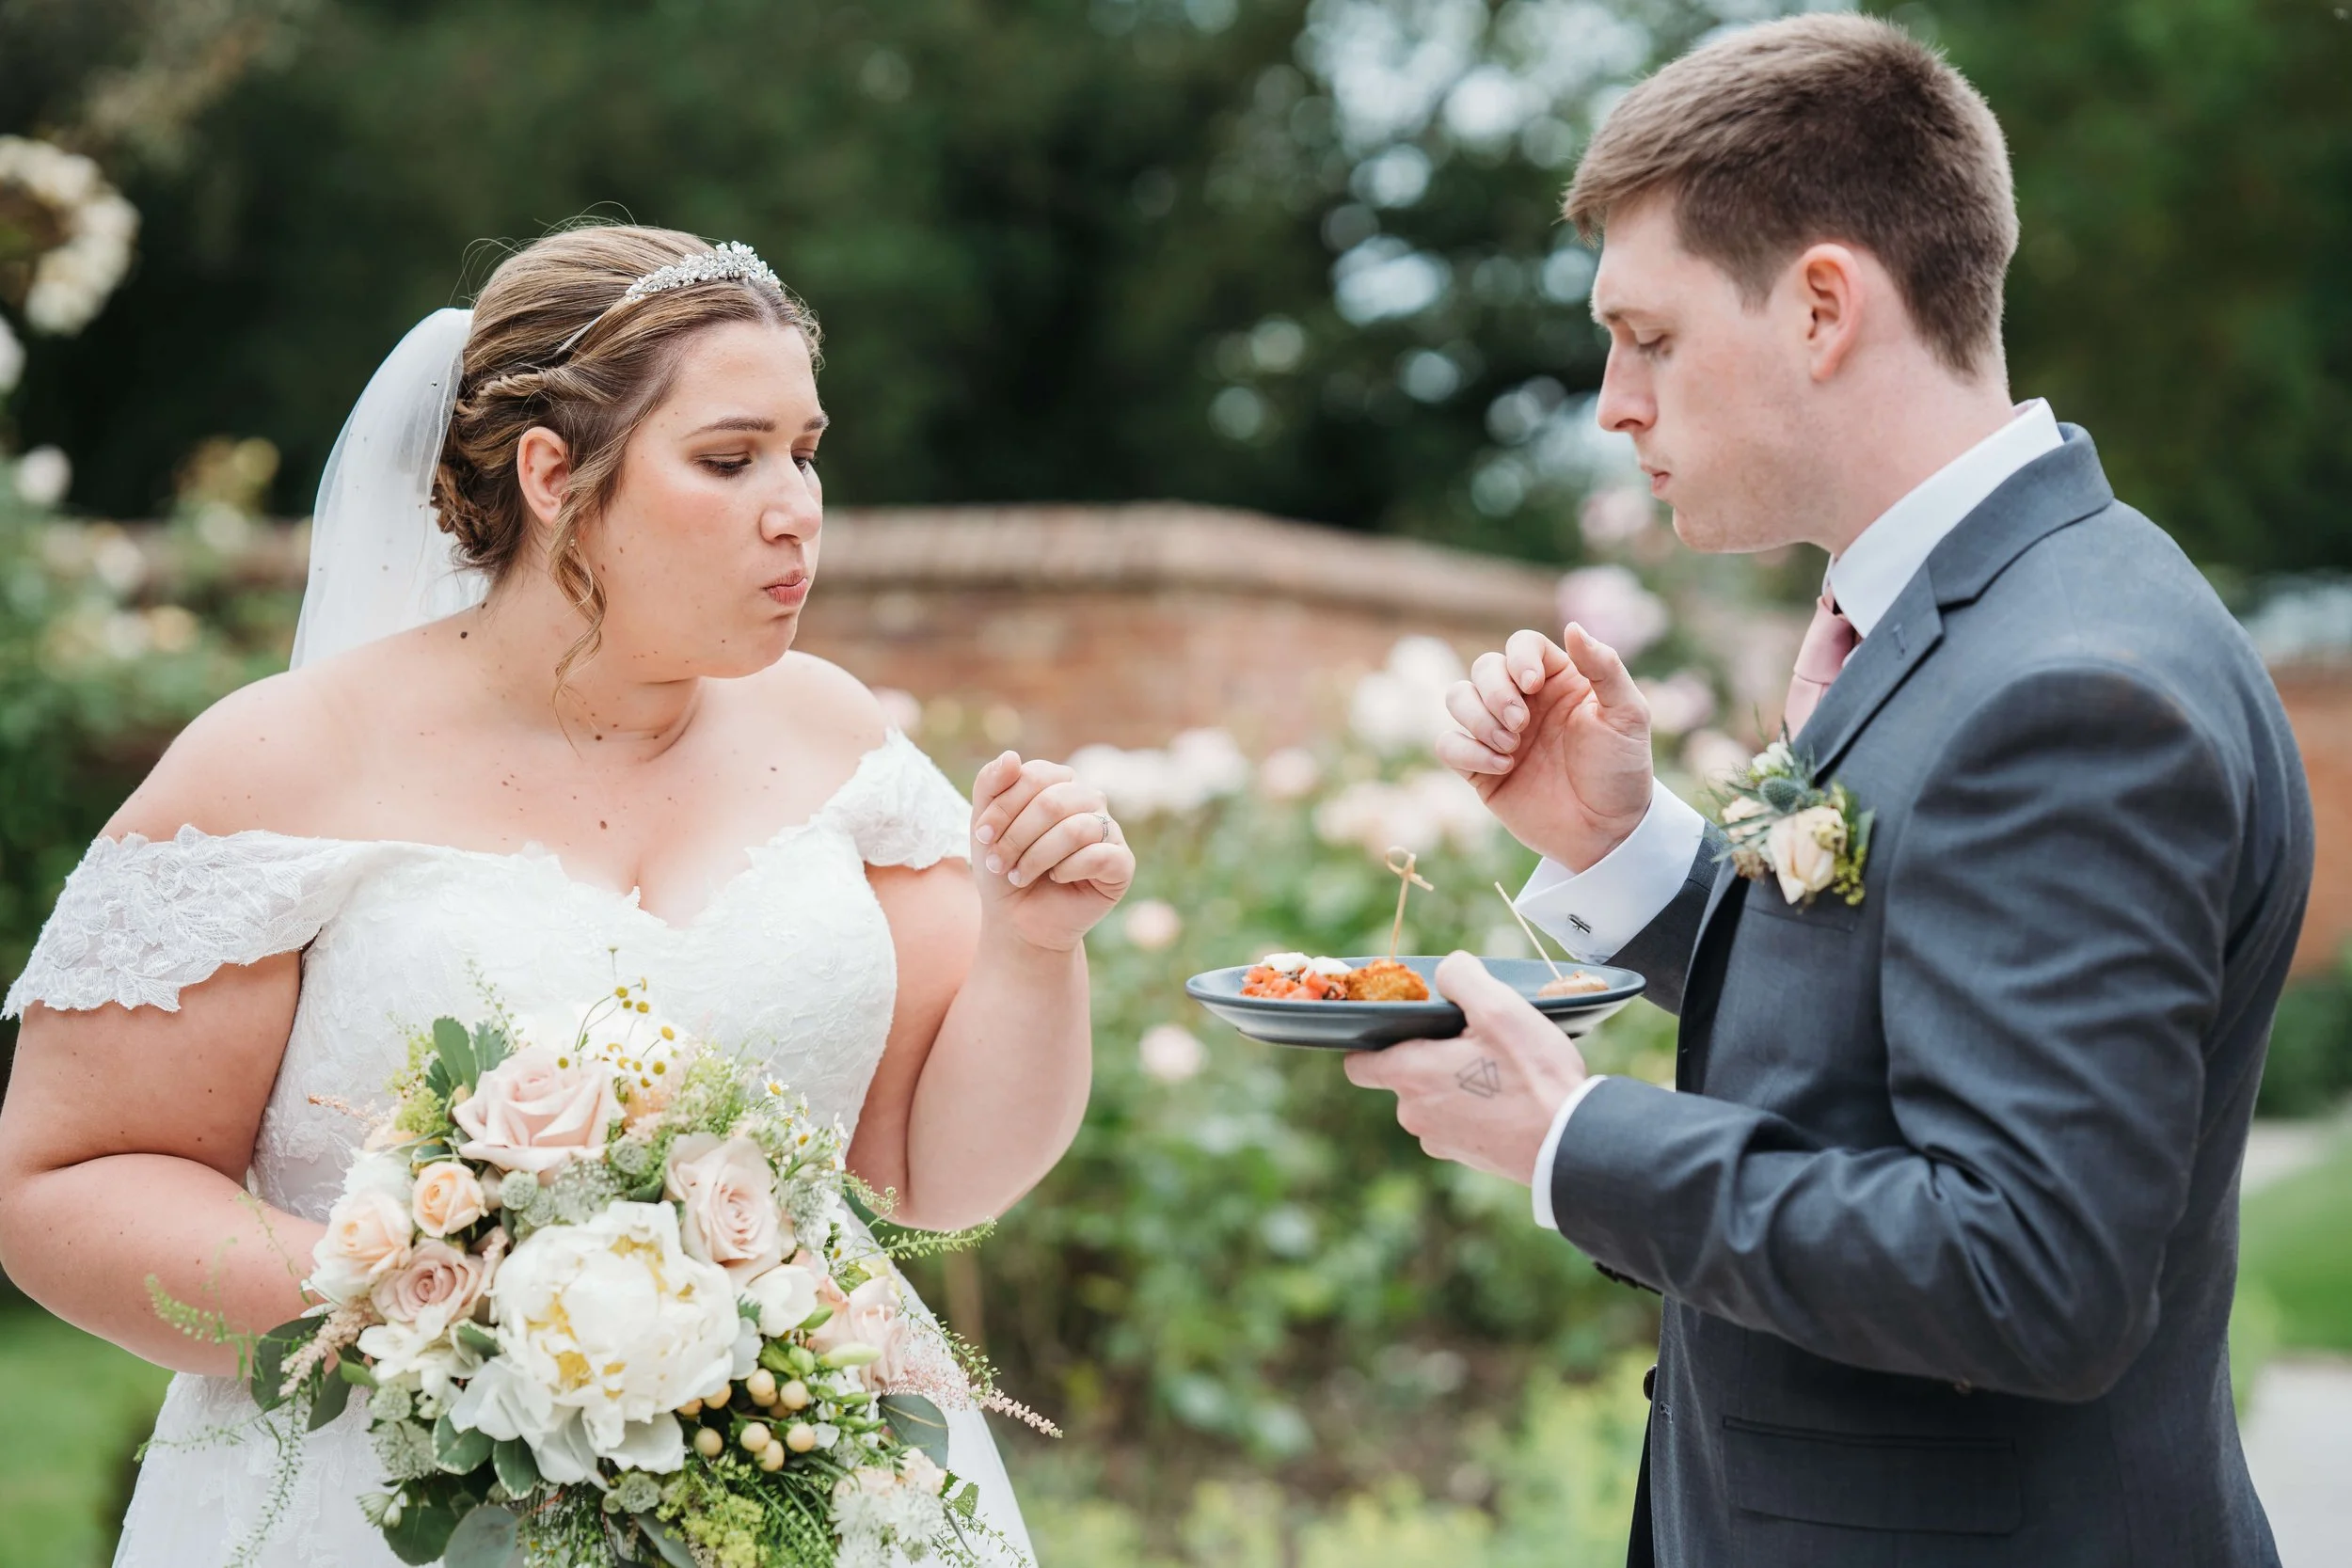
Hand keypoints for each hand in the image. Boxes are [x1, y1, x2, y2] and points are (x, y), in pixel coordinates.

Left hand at [968, 752, 1134, 951]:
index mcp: (1060, 782)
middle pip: (1053, 802)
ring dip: (1037, 857)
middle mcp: (1089, 800)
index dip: (1004, 807)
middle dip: (1016, 837)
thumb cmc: (1004, 868)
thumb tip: (1012, 755)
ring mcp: (1109, 830)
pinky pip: (1100, 855)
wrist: (1018, 920)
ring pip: (1076, 829)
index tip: (982, 837)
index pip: (1034, 777)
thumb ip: (990, 785)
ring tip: (1019, 876)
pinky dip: (1069, 869)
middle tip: (998, 863)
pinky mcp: (1122, 863)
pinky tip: (1057, 879)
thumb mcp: (984, 824)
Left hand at [1343, 951, 1588, 1183]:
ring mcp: (1440, 1141)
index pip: (1359, 1063)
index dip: (1373, 1042)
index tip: (1403, 1027)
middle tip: (1472, 1039)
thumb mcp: (1498, 1007)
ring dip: (1454, 1082)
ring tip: (1498, 1067)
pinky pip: (1458, 1122)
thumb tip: (1447, 972)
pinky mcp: (1468, 1157)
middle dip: (1429, 1056)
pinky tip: (1508, 1095)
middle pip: (1403, 1076)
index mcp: (1410, 1076)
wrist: (1571, 1142)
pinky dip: (1474, 1107)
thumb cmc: (1533, 1076)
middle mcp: (1414, 1115)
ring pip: (1432, 1099)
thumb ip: (1461, 977)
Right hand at [1437, 622, 1653, 871]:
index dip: (1518, 658)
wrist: (1606, 833)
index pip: (1521, 645)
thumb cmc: (1622, 772)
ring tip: (1511, 747)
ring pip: (1457, 698)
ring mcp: (1498, 734)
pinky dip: (1467, 751)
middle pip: (1483, 668)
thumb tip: (1572, 627)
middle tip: (1521, 726)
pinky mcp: (1479, 769)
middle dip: (1495, 693)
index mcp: (1557, 681)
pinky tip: (1502, 768)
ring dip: (1477, 718)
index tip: (1531, 685)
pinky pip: (1448, 743)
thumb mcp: (1628, 716)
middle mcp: (1524, 702)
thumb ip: (1605, 668)